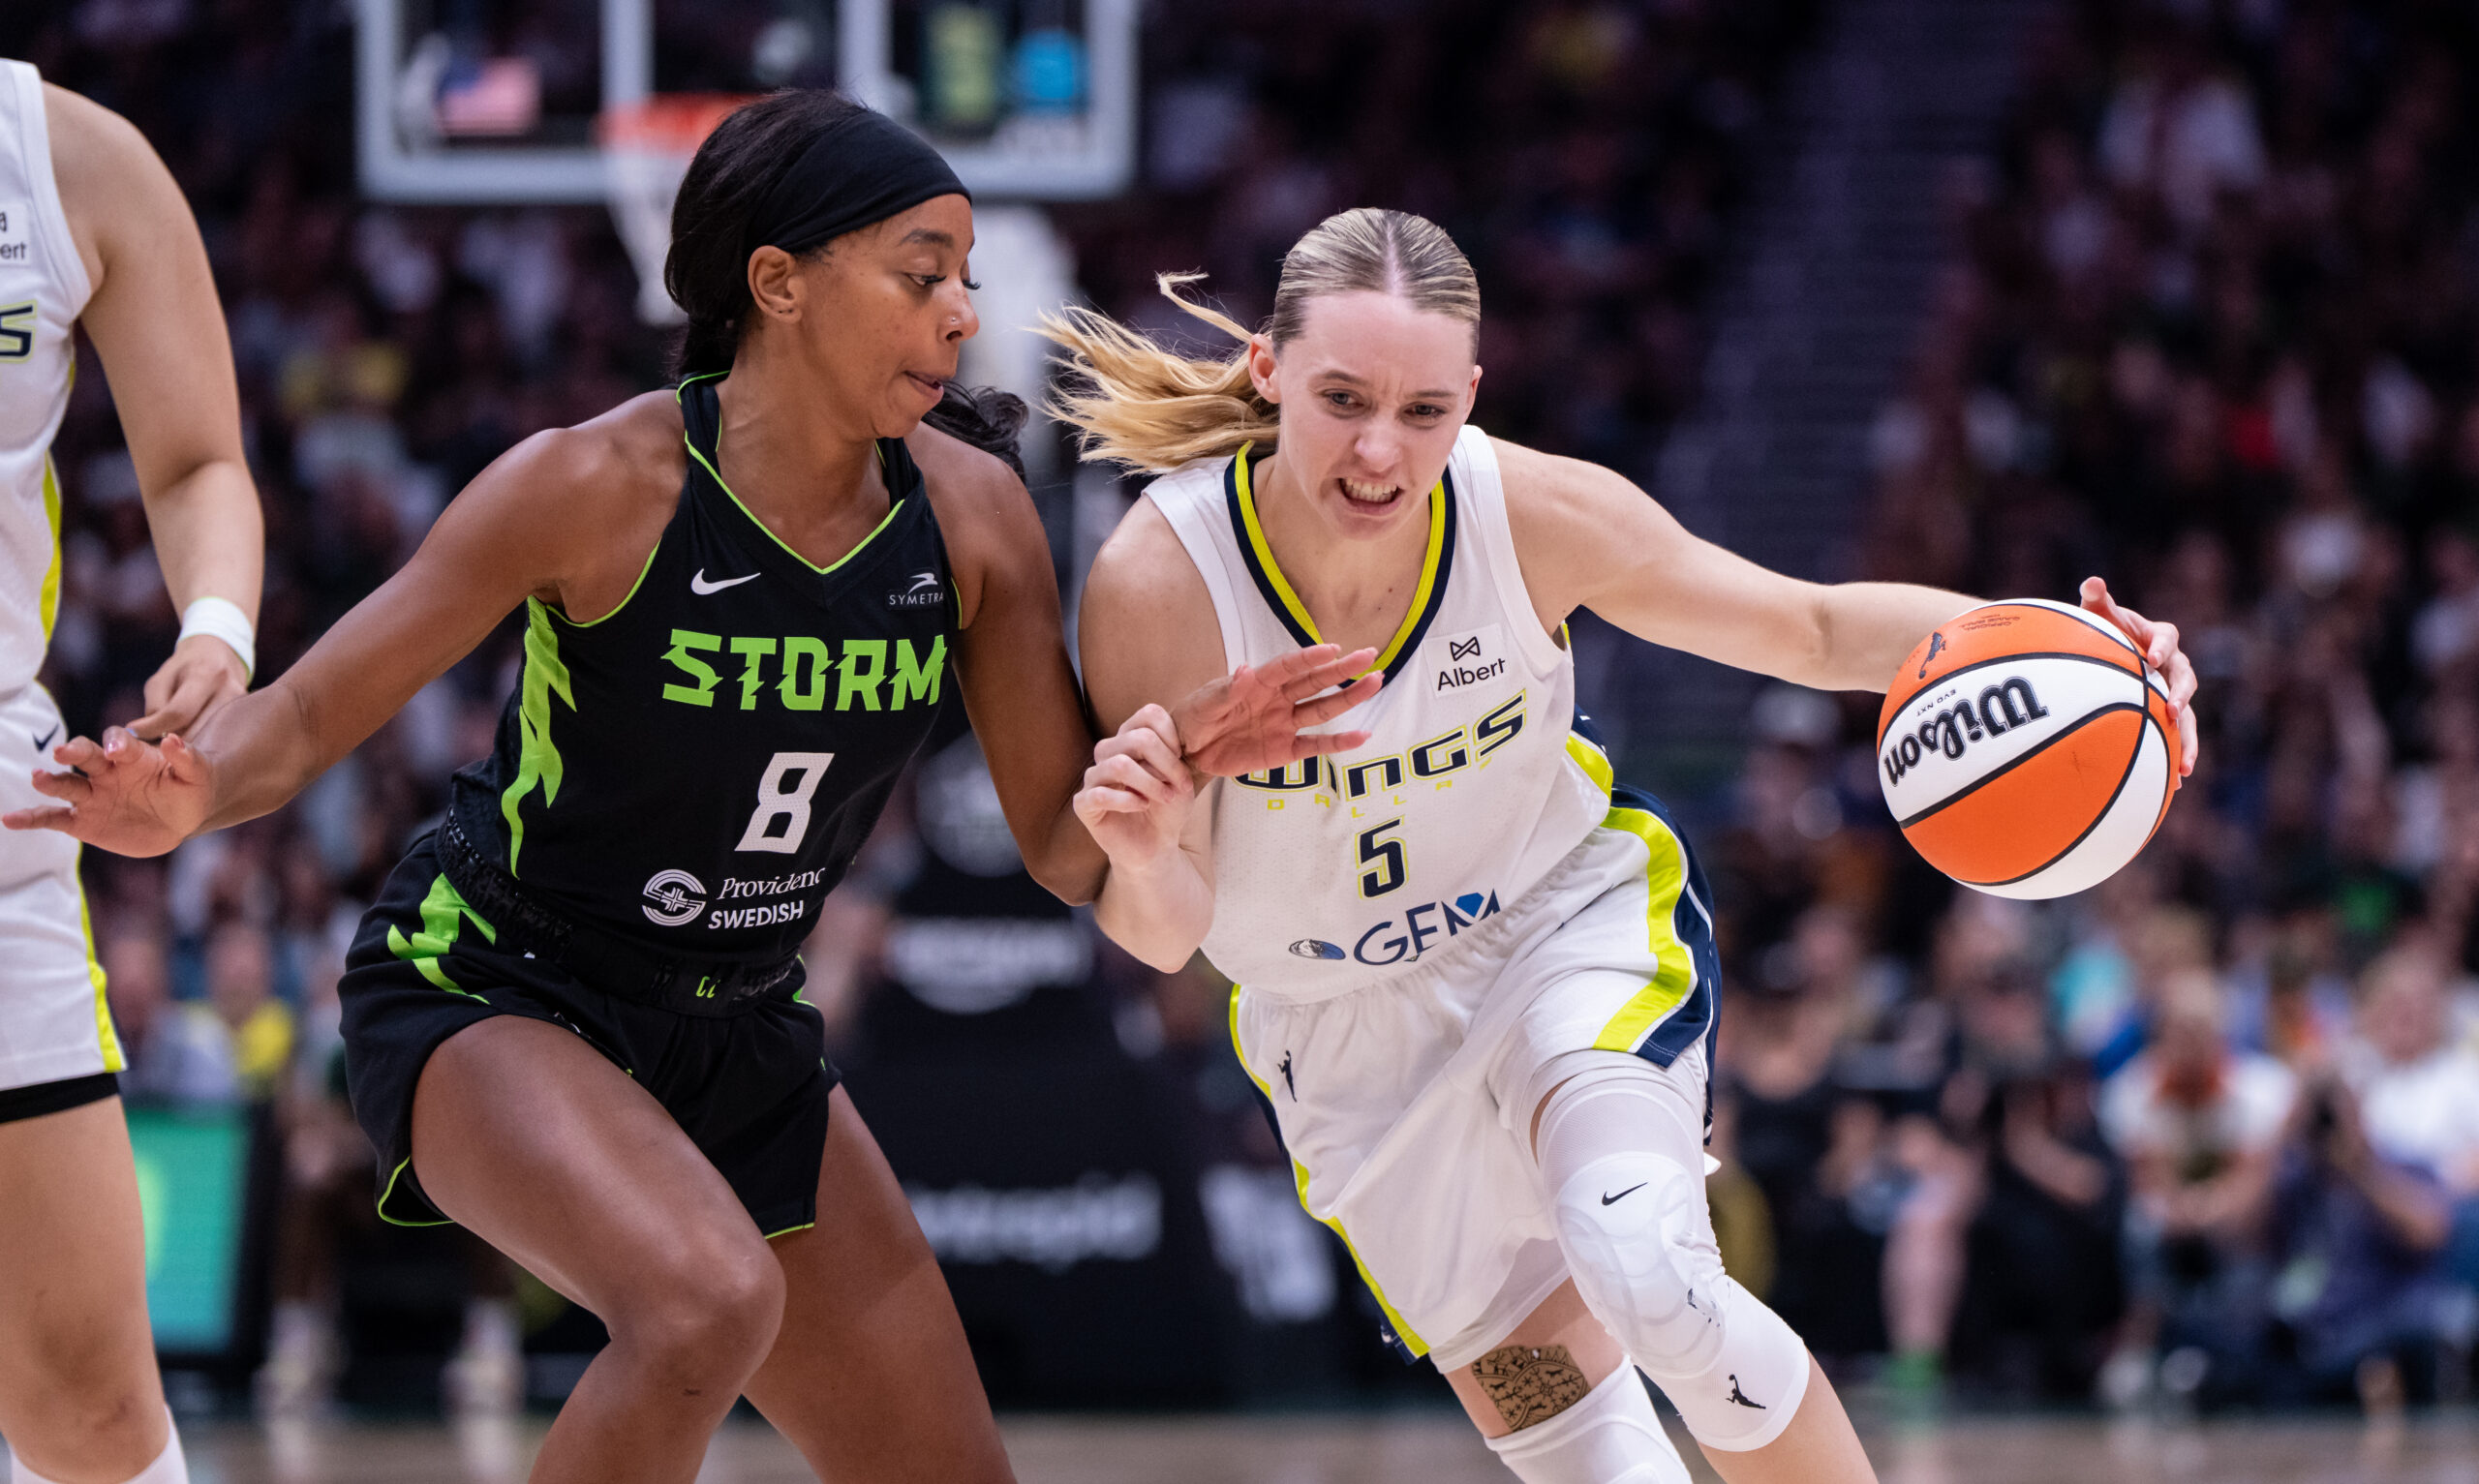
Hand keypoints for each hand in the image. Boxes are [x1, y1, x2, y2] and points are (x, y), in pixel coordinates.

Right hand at [1, 726, 212, 856]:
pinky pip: (53, 818)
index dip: (116, 743)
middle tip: (62, 753)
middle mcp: (106, 771)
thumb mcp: (198, 775)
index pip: (118, 741)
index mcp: (132, 755)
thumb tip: (174, 739)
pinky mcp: (83, 822)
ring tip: (38, 778)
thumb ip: (187, 758)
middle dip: (73, 752)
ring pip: (66, 785)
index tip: (115, 750)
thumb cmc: (191, 790)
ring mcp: (92, 796)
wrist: (182, 820)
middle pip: (84, 756)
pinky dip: (32, 818)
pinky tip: (10, 820)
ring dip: (51, 781)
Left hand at [130, 632, 248, 739]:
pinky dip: (200, 742)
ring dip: (187, 745)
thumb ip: (153, 706)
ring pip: (209, 740)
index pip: (179, 712)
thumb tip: (143, 735)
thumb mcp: (162, 679)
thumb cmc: (184, 667)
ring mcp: (242, 706)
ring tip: (173, 739)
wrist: (220, 654)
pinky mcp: (246, 717)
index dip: (153, 727)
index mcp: (206, 674)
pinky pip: (218, 738)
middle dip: (171, 740)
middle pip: (196, 731)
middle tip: (154, 740)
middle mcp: (229, 691)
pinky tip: (190, 736)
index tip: (134, 732)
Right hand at [1072, 706, 1193, 869]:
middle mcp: (1108, 752)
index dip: (1172, 736)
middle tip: (1180, 787)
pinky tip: (1142, 807)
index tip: (1182, 761)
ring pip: (1119, 765)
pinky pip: (1100, 794)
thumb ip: (1172, 756)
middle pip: (1138, 738)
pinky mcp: (1083, 804)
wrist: (1156, 845)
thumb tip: (1160, 744)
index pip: (1148, 714)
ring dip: (1151, 784)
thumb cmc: (1167, 808)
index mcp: (1130, 738)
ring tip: (1166, 798)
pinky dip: (1128, 801)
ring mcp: (1093, 777)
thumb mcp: (1179, 778)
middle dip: (1167, 764)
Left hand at [1170, 644, 1380, 778]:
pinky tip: (1362, 735)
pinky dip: (1338, 742)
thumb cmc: (1195, 718)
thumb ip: (1227, 691)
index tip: (1333, 648)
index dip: (1310, 658)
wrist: (1188, 751)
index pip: (1288, 667)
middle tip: (1369, 655)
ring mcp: (1284, 724)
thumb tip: (1246, 671)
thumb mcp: (1205, 704)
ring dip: (1349, 697)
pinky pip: (1316, 745)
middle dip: (1342, 669)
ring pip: (1322, 708)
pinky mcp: (1285, 750)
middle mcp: (1277, 699)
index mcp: (1258, 682)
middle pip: (1314, 682)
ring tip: (1375, 682)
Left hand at [2080, 577, 2198, 774]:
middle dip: (2182, 696)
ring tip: (2186, 766)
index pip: (2167, 638)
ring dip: (2188, 739)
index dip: (2161, 647)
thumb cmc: (2103, 629)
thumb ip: (2097, 602)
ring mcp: (2172, 692)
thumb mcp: (2098, 615)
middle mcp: (2172, 666)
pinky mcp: (2166, 713)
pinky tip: (2175, 783)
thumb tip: (2091, 582)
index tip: (2150, 658)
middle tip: (2173, 710)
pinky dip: (2176, 756)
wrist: (2107, 651)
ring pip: (2188, 716)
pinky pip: (2176, 736)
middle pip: (2186, 679)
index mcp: (2159, 638)